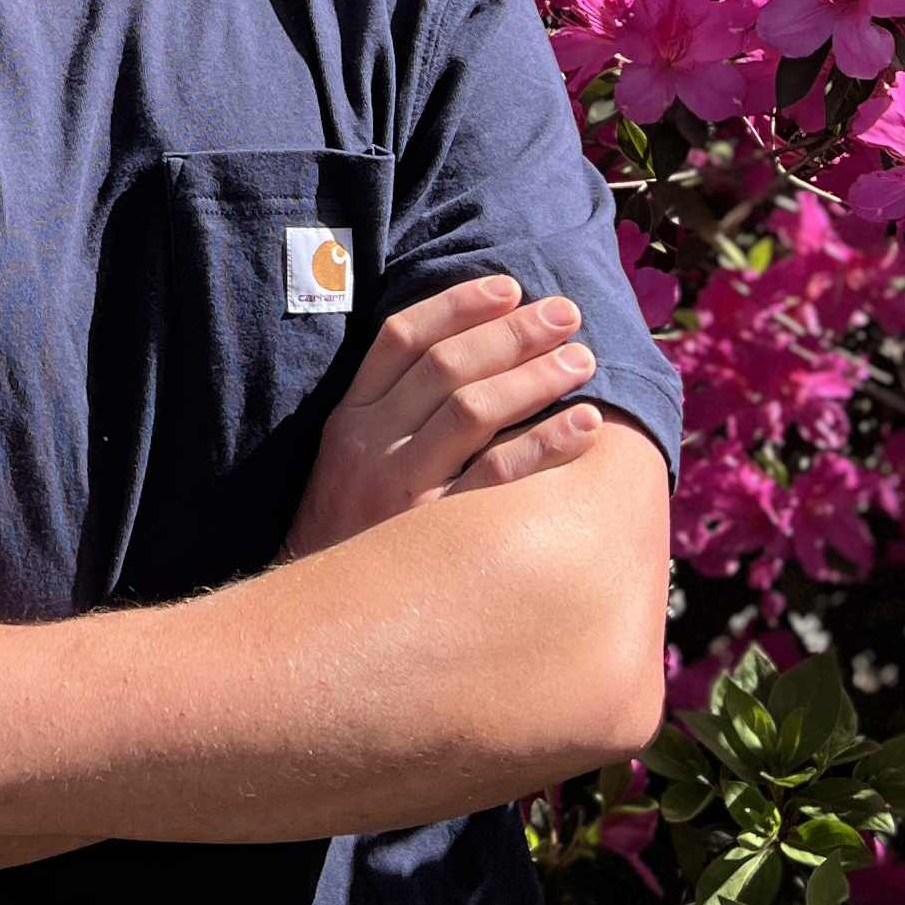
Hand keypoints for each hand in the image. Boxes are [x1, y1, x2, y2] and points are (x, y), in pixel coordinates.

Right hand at [283, 276, 600, 559]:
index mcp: (348, 416)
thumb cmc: (348, 528)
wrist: (318, 617)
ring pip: (472, 411)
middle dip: (512, 332)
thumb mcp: (347, 458)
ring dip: (535, 377)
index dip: (457, 305)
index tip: (509, 287)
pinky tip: (586, 425)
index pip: (401, 338)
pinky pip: (497, 477)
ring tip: (582, 360)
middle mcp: (369, 443)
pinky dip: (545, 444)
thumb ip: (389, 409)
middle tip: (567, 315)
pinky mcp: (432, 531)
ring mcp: (399, 486)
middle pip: (445, 366)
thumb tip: (466, 353)